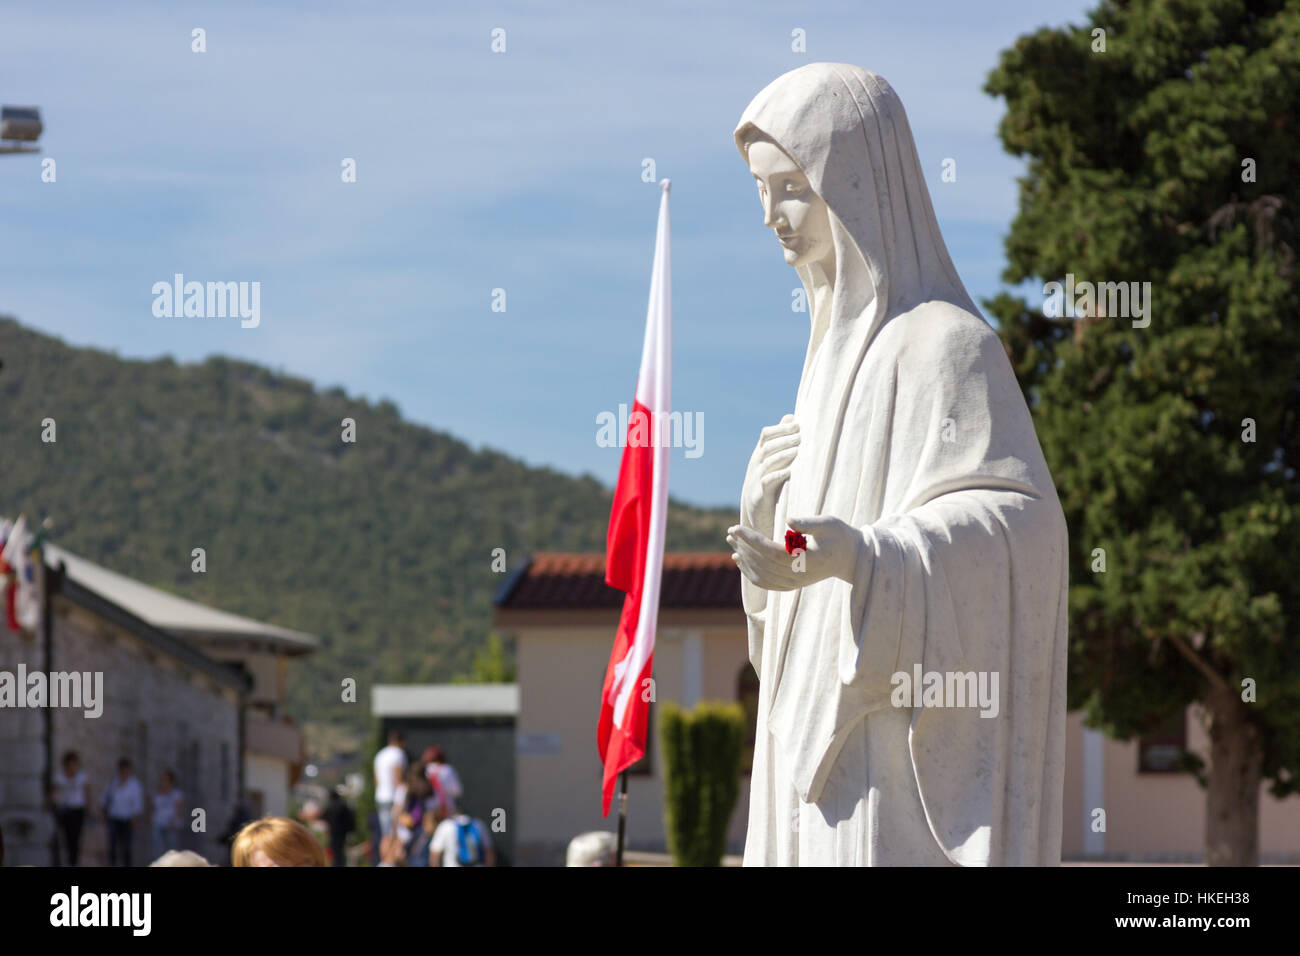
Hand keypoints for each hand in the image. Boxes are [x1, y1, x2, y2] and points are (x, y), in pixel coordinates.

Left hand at [728, 515, 862, 590]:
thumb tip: (788, 521)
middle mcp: (800, 576)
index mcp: (808, 561)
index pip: (772, 553)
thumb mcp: (829, 524)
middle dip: (744, 546)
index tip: (737, 527)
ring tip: (732, 541)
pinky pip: (766, 583)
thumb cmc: (839, 536)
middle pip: (763, 564)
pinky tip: (739, 559)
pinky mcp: (792, 585)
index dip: (752, 541)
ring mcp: (795, 583)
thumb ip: (809, 523)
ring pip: (762, 575)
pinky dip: (750, 572)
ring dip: (744, 558)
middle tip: (731, 531)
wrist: (851, 558)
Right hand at [740, 415, 799, 535]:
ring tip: (797, 450)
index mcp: (759, 454)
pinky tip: (790, 471)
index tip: (798, 424)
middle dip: (784, 439)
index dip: (781, 428)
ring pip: (767, 462)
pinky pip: (767, 482)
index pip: (766, 434)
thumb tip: (791, 417)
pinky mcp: (759, 494)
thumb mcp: (773, 460)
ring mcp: (755, 478)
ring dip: (783, 455)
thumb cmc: (770, 483)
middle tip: (801, 436)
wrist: (755, 513)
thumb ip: (781, 439)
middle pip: (768, 446)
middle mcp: (755, 464)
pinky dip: (778, 475)